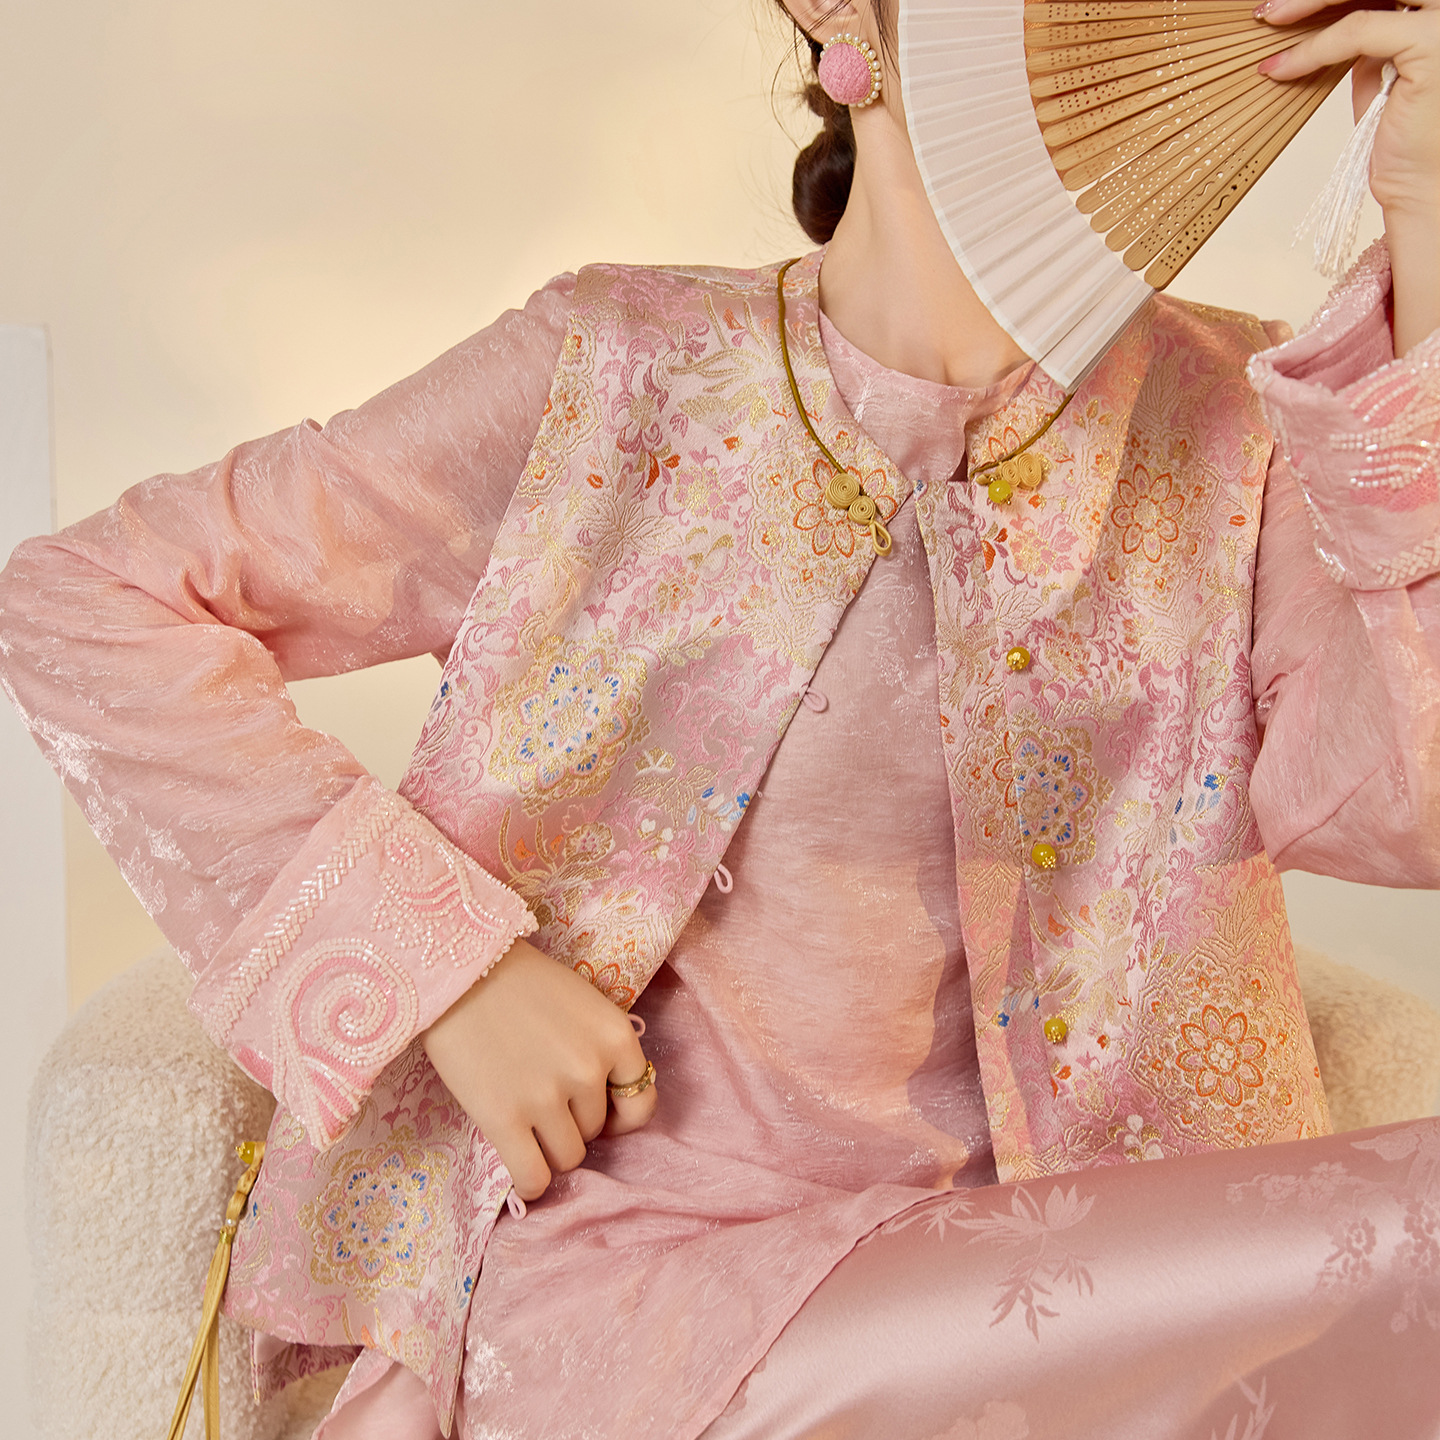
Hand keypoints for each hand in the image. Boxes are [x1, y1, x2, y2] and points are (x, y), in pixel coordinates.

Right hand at [421, 937, 657, 1201]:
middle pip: (595, 1131)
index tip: (597, 1114)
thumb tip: (603, 1108)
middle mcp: (589, 1070)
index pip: (640, 1104)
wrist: (459, 970)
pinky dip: (530, 1182)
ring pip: (567, 1157)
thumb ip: (600, 1050)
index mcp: (617, 1037)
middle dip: (572, 1122)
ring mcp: (548, 1097)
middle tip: (540, 1097)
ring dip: (548, 1147)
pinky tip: (519, 1167)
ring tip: (523, 1119)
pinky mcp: (504, 1118)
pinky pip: (533, 1178)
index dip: (619, 1117)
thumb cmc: (520, 981)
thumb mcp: (583, 1004)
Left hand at [1258, 0, 1439, 351]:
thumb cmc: (1407, 141)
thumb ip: (1371, 44)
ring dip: (1313, 1)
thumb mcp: (1383, 77)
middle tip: (1271, 8)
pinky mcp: (1433, 43)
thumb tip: (1333, 25)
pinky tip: (1281, 67)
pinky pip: (1359, 31)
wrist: (1424, 187)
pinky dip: (1313, 48)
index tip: (1290, 4)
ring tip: (1269, 19)